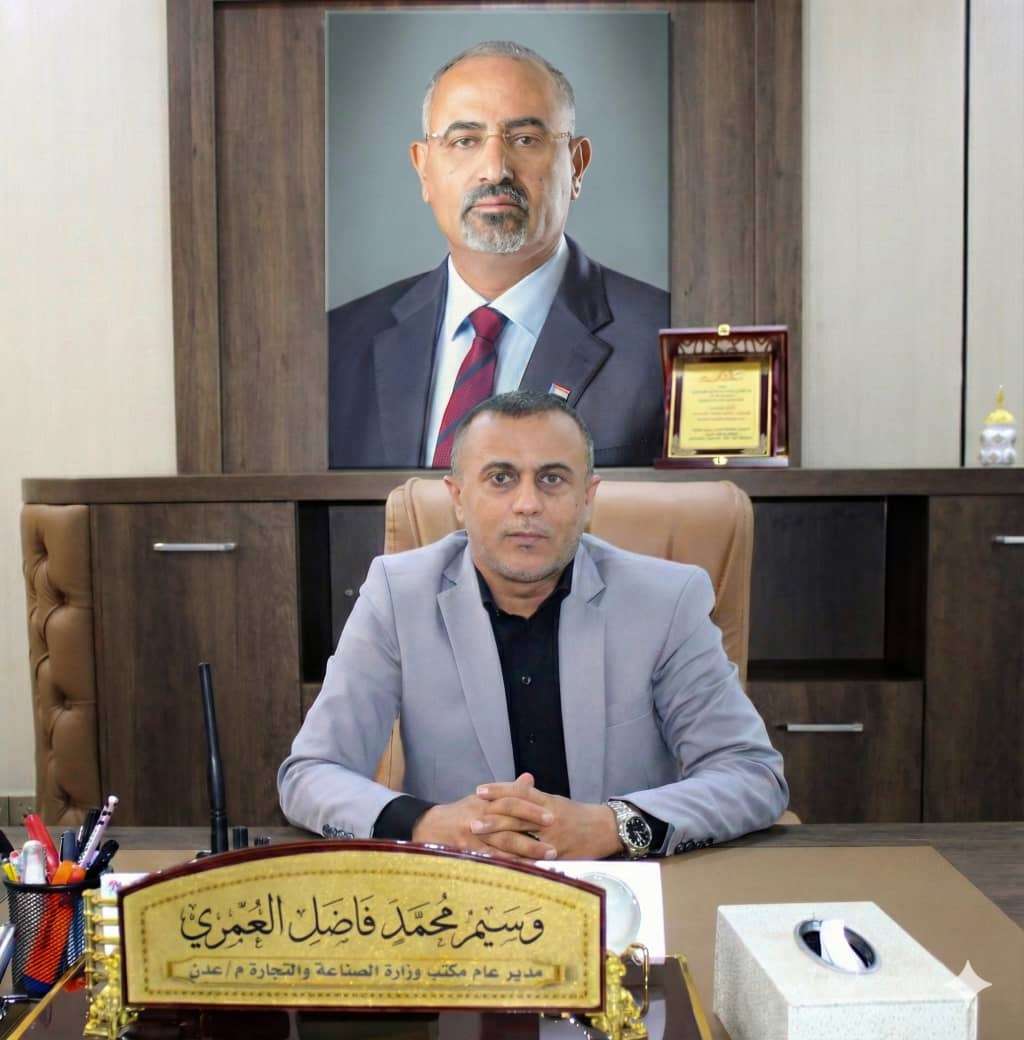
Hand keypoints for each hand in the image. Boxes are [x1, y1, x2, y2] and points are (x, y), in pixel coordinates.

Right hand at [412, 773, 556, 862]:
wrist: (429, 827)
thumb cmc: (461, 813)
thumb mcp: (482, 798)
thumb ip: (508, 790)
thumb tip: (529, 778)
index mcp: (486, 802)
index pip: (512, 801)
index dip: (532, 809)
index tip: (552, 816)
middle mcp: (481, 816)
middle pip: (510, 822)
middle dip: (533, 833)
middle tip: (555, 843)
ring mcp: (473, 836)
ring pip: (503, 843)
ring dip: (526, 852)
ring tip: (546, 858)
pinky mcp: (468, 852)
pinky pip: (491, 861)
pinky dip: (508, 866)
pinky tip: (523, 871)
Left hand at [475, 775, 622, 859]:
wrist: (604, 829)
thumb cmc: (577, 814)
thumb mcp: (555, 801)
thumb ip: (534, 796)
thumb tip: (516, 787)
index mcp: (546, 801)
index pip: (519, 792)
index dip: (499, 790)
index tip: (480, 790)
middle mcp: (548, 816)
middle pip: (515, 813)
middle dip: (492, 817)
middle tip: (471, 819)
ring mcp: (551, 837)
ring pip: (520, 835)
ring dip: (498, 837)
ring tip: (480, 838)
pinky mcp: (555, 855)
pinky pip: (531, 858)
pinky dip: (515, 858)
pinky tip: (499, 860)